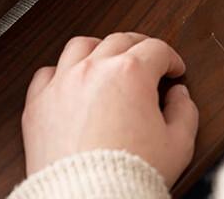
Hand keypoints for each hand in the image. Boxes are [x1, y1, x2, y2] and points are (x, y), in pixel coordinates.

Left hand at [21, 32, 198, 187]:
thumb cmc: (129, 174)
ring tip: (107, 61)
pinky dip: (61, 72)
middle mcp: (93, 69)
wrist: (89, 198)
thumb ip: (184, 113)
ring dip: (98, 49)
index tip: (173, 70)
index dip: (171, 58)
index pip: (155, 49)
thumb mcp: (178, 146)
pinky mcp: (39, 101)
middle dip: (138, 47)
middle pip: (118, 40)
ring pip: (80, 46)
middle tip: (147, 60)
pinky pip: (47, 73)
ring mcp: (62, 81)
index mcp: (129, 73)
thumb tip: (179, 95)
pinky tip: (70, 81)